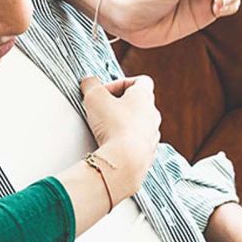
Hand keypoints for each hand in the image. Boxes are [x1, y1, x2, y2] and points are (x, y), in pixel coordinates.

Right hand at [80, 75, 160, 201]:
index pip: (141, 81)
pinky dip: (125, 144)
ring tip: (105, 131)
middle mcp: (152, 115)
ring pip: (138, 125)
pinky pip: (136, 144)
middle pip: (138, 104)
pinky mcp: (147, 154)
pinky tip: (111, 147)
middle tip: (103, 111)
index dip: (121, 83)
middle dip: (119, 106)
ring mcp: (152, 136)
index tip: (105, 92)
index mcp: (144, 97)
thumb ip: (90, 85)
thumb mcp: (95, 97)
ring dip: (123, 125)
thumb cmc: (115, 126)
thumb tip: (88, 82)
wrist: (126, 160)